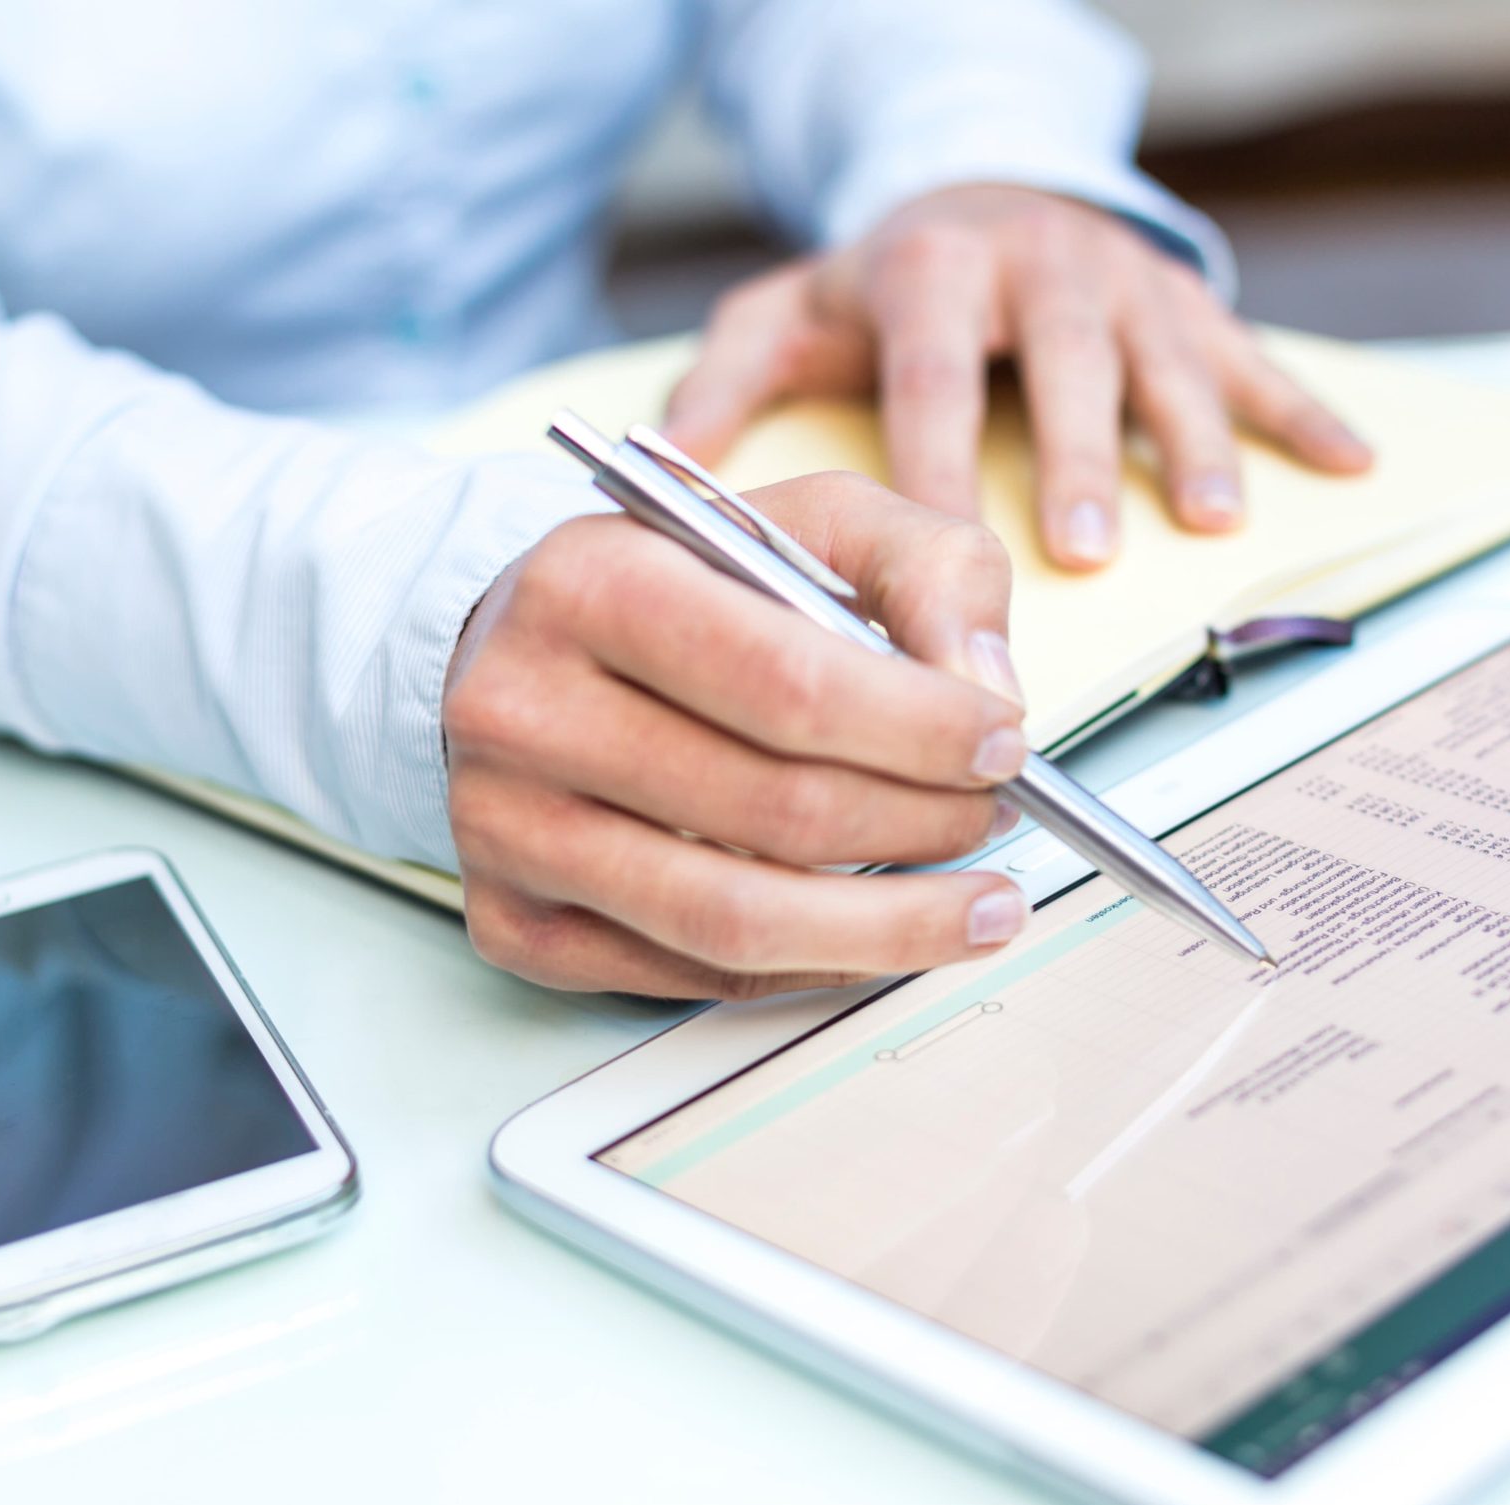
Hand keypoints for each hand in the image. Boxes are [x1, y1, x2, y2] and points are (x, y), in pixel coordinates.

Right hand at [443, 472, 1034, 997]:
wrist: (518, 653)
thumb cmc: (680, 590)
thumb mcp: (810, 523)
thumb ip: (925, 568)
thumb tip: (986, 689)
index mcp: (592, 582)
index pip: (790, 683)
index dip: (922, 730)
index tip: (1003, 746)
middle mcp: (524, 709)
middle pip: (775, 811)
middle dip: (923, 824)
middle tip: (996, 816)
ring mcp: (506, 830)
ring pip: (736, 922)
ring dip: (892, 927)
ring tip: (981, 906)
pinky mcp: (515, 924)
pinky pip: (695, 975)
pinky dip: (813, 966)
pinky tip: (878, 933)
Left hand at [664, 183, 1372, 571]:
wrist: (977, 193)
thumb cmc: (879, 288)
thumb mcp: (785, 314)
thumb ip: (723, 379)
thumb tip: (667, 465)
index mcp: (931, 271)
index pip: (932, 373)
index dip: (938, 461)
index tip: (939, 548)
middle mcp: (1035, 263)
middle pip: (1063, 364)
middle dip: (1078, 455)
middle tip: (1084, 546)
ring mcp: (1121, 279)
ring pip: (1166, 360)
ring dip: (1192, 440)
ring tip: (1208, 519)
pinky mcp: (1185, 298)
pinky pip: (1254, 354)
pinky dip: (1301, 411)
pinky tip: (1347, 466)